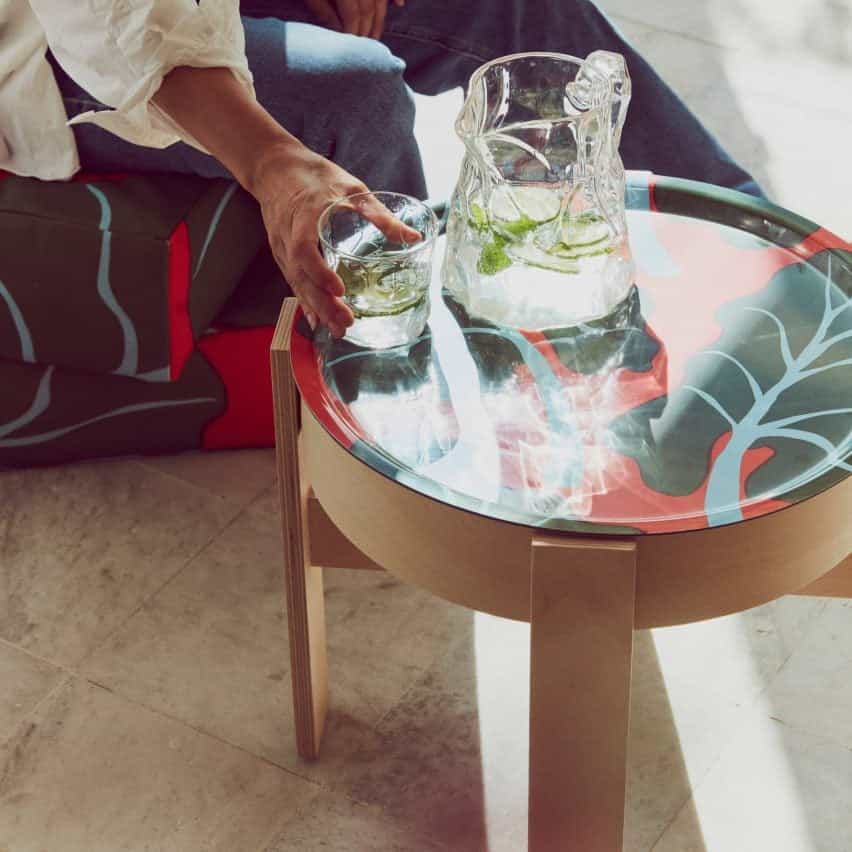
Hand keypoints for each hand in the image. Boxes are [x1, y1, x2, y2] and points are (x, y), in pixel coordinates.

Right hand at [251, 143, 420, 337]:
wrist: (276, 167)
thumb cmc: (316, 176)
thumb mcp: (352, 188)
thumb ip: (380, 215)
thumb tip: (413, 238)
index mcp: (304, 218)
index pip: (305, 250)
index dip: (320, 272)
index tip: (339, 289)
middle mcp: (288, 237)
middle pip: (301, 276)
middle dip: (322, 302)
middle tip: (345, 323)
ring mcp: (282, 248)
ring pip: (296, 283)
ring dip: (316, 308)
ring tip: (335, 330)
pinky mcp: (282, 254)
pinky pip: (292, 282)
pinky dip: (305, 302)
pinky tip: (317, 320)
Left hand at [304, 0, 404, 38]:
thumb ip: (323, 9)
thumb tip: (338, 31)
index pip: (354, 14)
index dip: (353, 32)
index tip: (352, 46)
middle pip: (369, 7)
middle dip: (368, 28)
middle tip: (366, 46)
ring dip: (380, 17)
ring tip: (376, 34)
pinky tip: (398, 4)